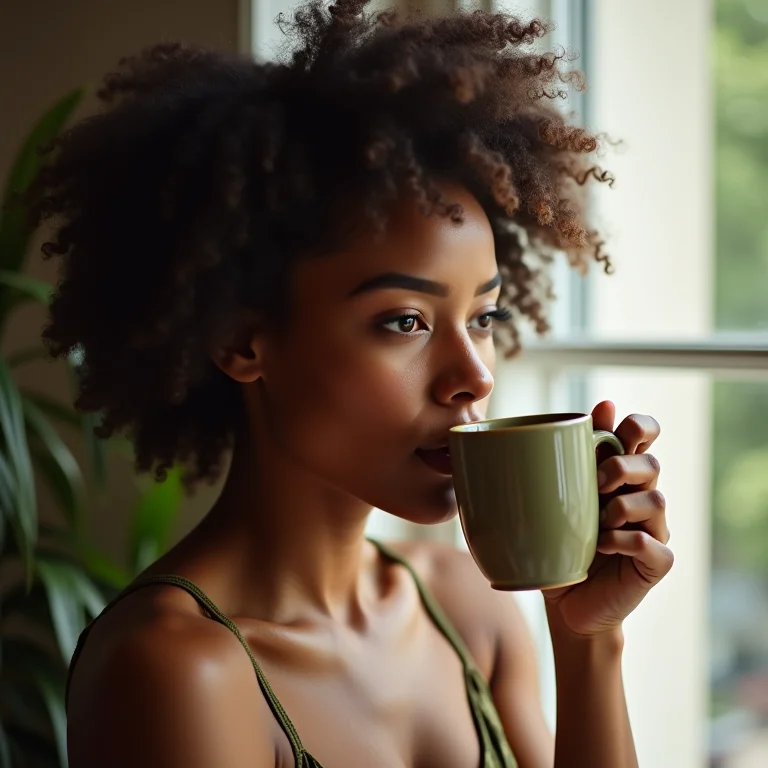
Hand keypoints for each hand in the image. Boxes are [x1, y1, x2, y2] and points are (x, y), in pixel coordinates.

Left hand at [543, 400, 673, 637]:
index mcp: (621, 475)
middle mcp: (643, 498)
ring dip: (621, 506)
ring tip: (597, 523)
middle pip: (652, 463)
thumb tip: (595, 408)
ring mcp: (654, 530)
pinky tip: (602, 545)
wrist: (565, 601)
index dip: (638, 425)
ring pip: (657, 499)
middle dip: (622, 467)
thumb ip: (570, 458)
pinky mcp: (656, 563)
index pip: (645, 434)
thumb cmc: (559, 544)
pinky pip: (651, 543)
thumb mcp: (557, 498)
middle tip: (596, 483)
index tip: (612, 427)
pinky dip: (624, 541)